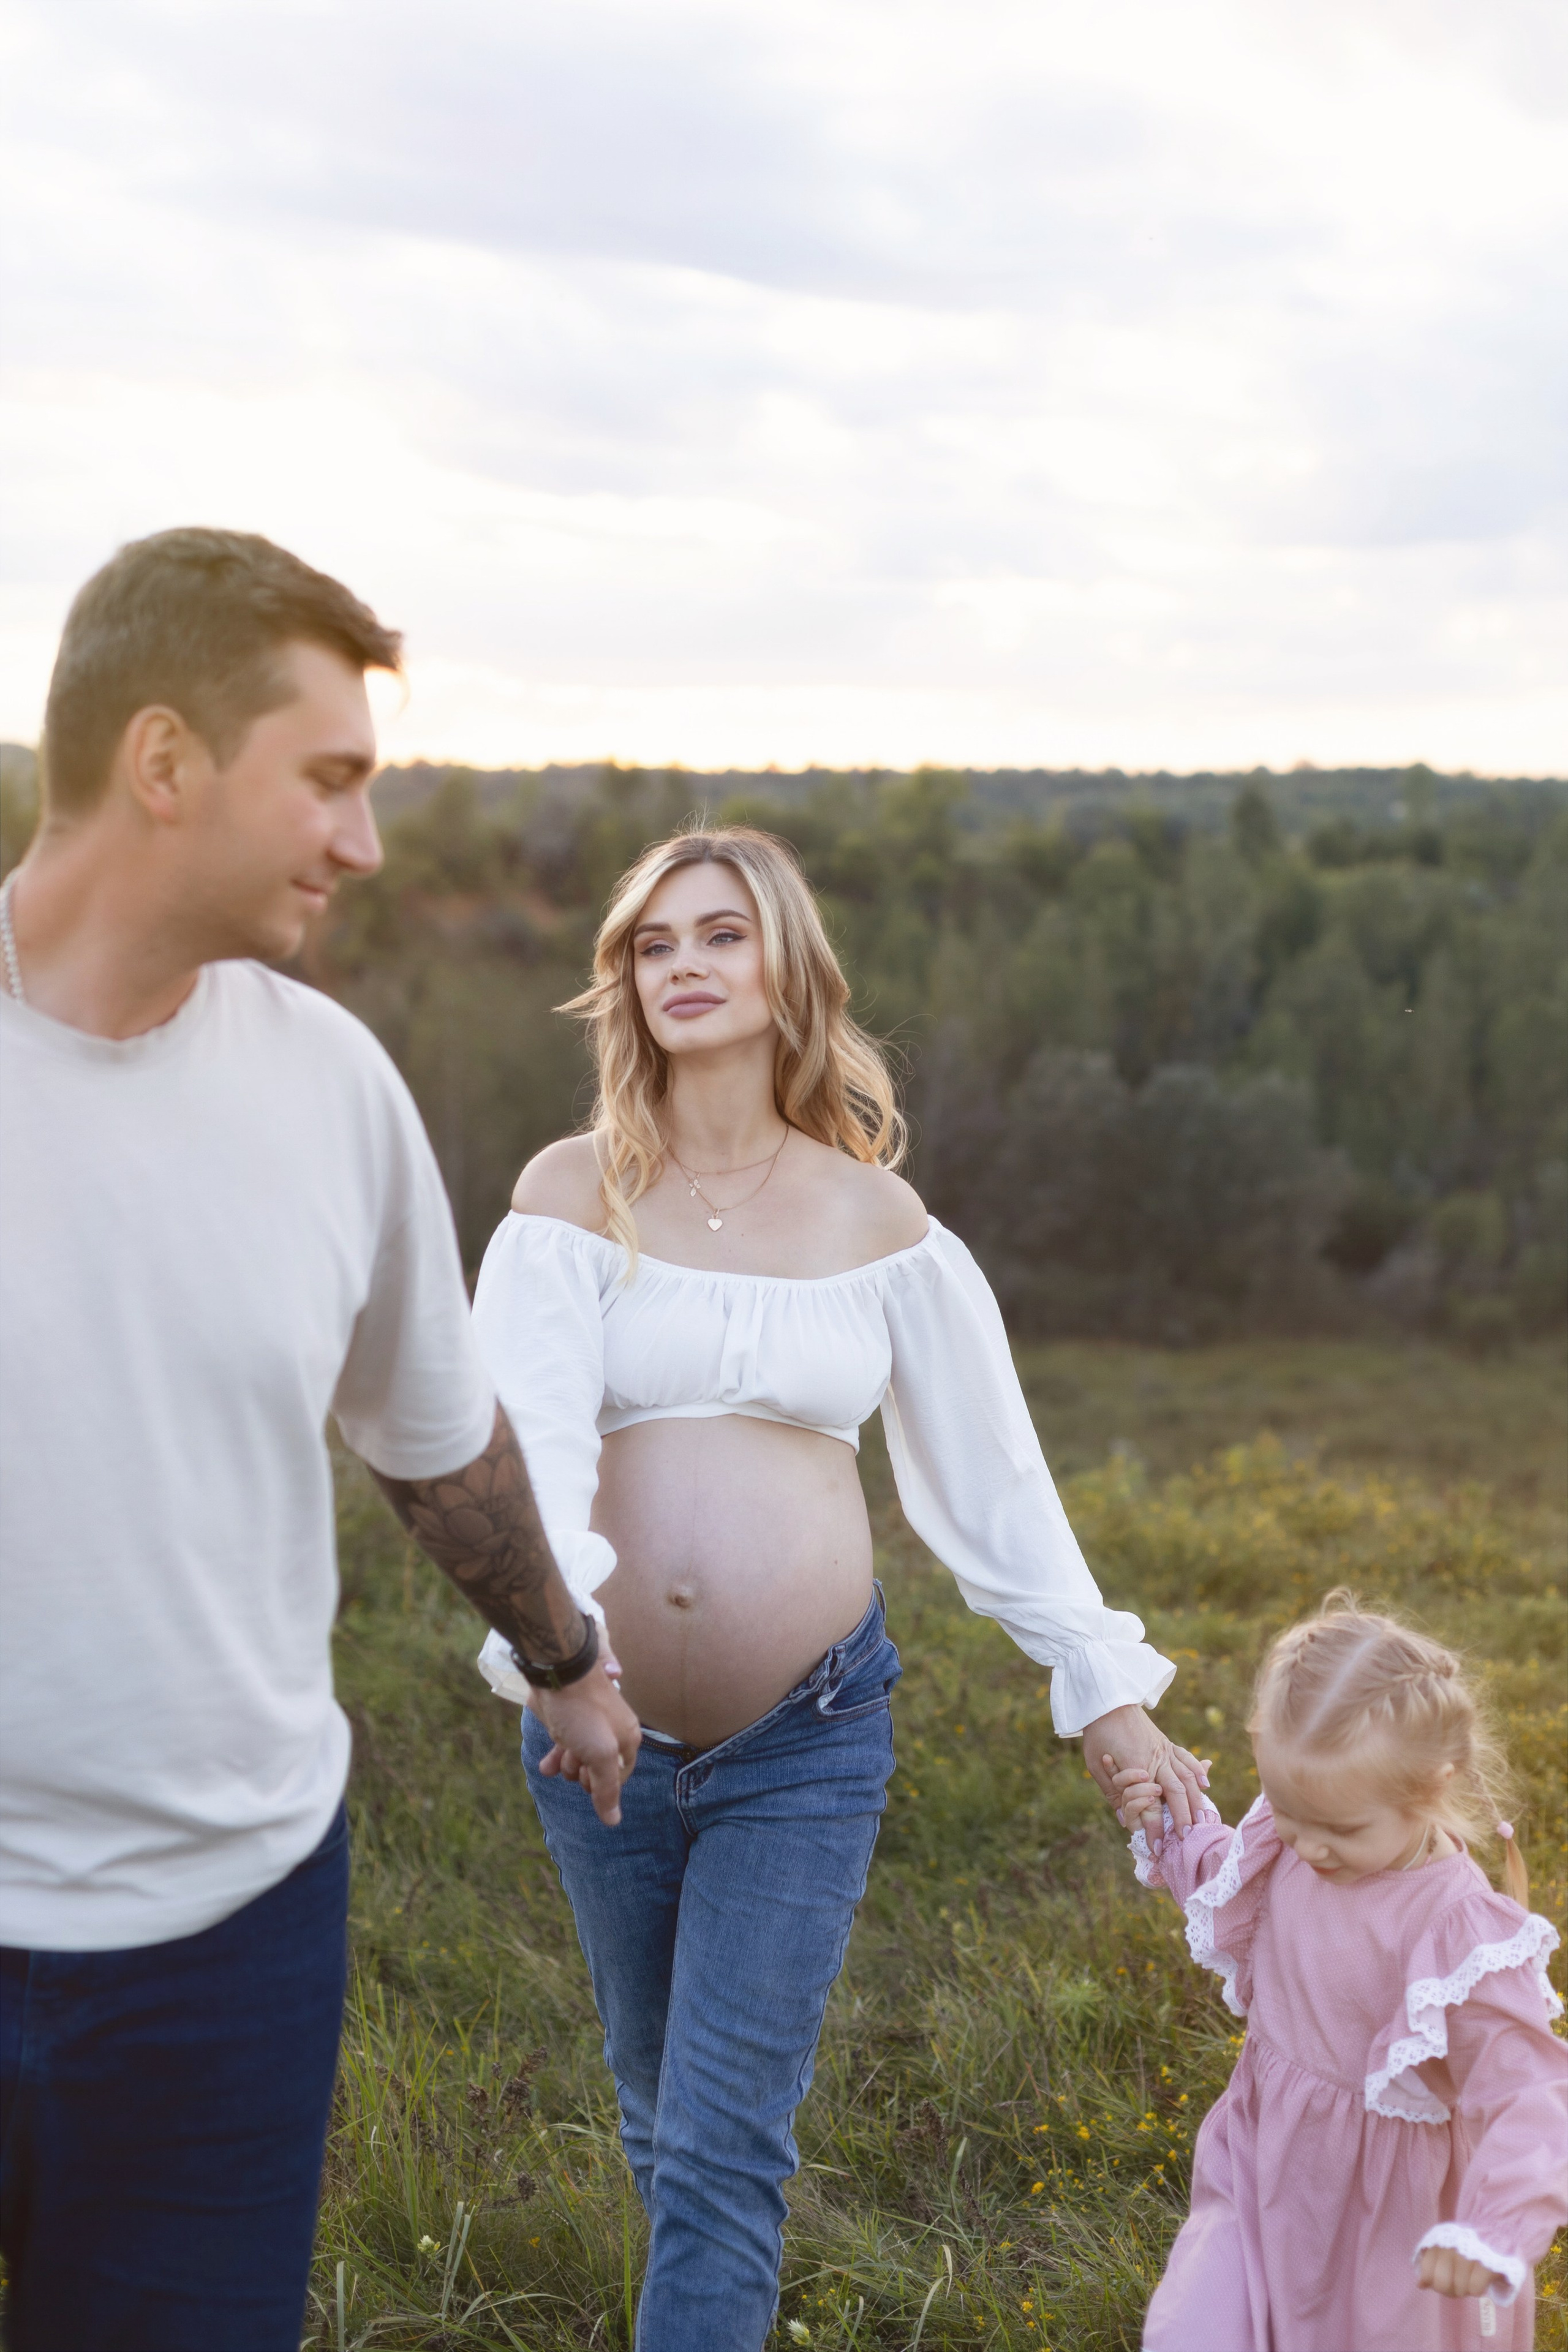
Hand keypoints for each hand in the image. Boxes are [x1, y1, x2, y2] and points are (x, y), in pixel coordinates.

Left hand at [532, 1664, 640, 1825]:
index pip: (619, 1779)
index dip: (601, 1786)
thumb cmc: (582, 1712)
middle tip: (576, 1756)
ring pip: (579, 1761)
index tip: (588, 1778)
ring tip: (561, 1749)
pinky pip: (565, 1749)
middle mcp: (612, 1734)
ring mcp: (589, 1728)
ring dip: (566, 1763)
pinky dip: (555, 1759)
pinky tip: (545, 1767)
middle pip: (597, 1771)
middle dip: (581, 1772)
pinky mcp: (570, 1722)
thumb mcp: (599, 1753)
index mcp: (628, 1739)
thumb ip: (607, 1789)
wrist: (557, 1672)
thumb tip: (614, 1822)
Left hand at [1080, 1704, 1208, 1841]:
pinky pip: (1186, 1757)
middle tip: (1187, 1839)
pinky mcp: (1167, 1742)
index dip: (1154, 1829)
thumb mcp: (1095, 1765)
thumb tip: (1123, 1818)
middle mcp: (1156, 1759)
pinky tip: (1206, 1784)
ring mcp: (1165, 1749)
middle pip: (1175, 1793)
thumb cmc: (1098, 1734)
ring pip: (1187, 1778)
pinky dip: (1198, 1771)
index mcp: (1137, 1766)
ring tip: (1202, 1820)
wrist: (1107, 1700)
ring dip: (1196, 1800)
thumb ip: (1113, 1792)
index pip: (1149, 1805)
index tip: (1157, 1848)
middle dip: (1182, 1818)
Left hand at [1416, 2246, 1509, 2300]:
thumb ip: (1431, 2265)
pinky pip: (1475, 2289)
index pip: (1426, 2272)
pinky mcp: (1488, 2264)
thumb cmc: (1467, 2245)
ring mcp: (1469, 2254)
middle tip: (1459, 2284)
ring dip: (1466, 2290)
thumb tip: (1420, 2285)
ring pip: (1460, 2289)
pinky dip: (1478, 2290)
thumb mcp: (1445, 2249)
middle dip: (1450, 2291)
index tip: (1445, 2280)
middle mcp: (1451, 2246)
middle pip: (1442, 2284)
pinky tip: (1482, 2281)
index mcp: (1438, 2241)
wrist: (1498, 2228)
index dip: (1434, 2283)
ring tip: (1471, 2279)